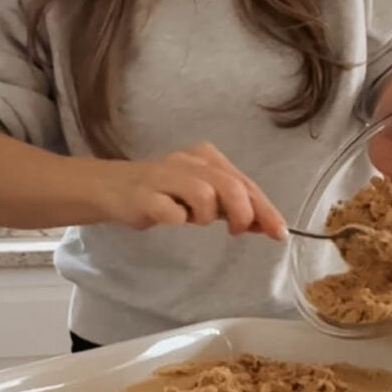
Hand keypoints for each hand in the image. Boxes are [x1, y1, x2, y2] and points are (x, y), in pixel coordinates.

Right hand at [96, 144, 286, 236]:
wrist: (111, 189)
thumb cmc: (164, 194)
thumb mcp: (203, 197)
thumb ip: (232, 207)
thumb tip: (268, 225)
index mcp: (207, 158)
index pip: (245, 183)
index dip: (265, 209)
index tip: (280, 233)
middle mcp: (189, 161)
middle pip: (230, 186)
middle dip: (244, 214)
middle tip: (238, 232)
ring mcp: (165, 176)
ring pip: (204, 195)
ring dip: (205, 216)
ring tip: (193, 219)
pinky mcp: (144, 195)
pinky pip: (171, 212)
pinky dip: (177, 219)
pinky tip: (171, 218)